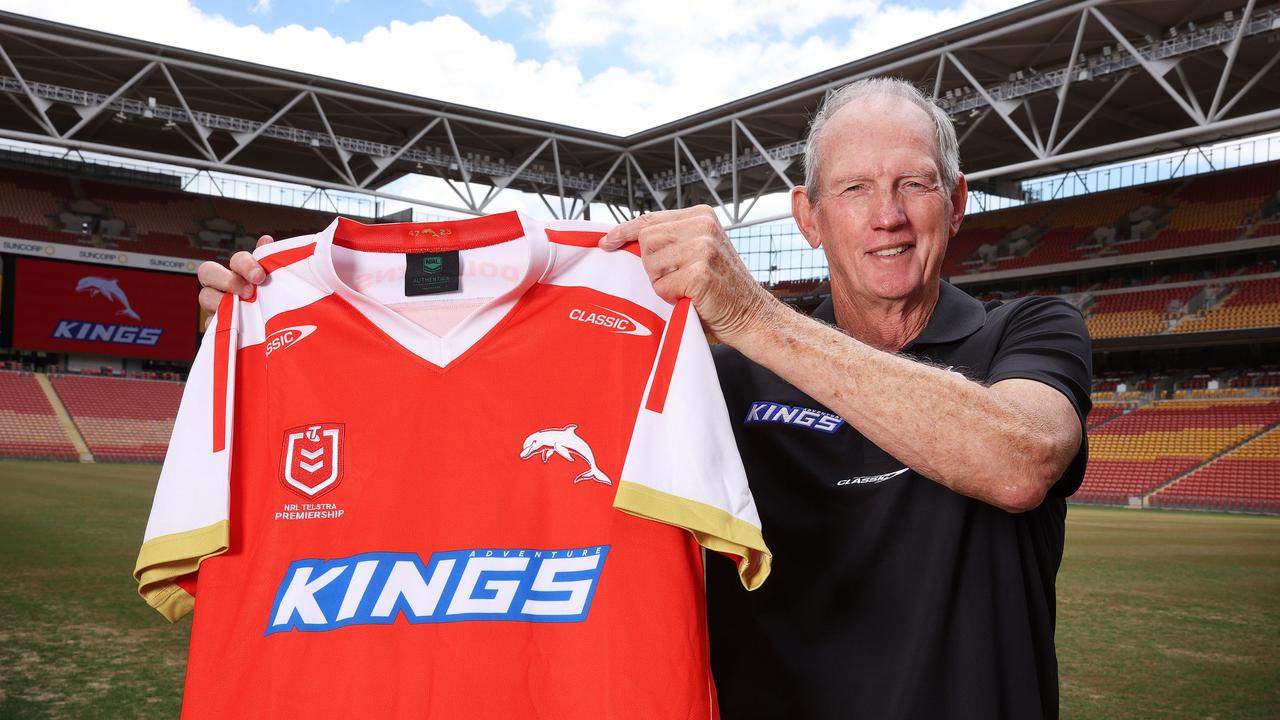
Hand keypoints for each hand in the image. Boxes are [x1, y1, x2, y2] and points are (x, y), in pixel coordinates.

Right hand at [197, 235, 273, 326]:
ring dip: (221, 302)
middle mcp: (224, 286)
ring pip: (204, 296)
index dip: (245, 265)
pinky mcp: (215, 327)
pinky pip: (209, 324)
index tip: (260, 276)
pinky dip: (220, 324)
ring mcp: (216, 305)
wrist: (274, 334)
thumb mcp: (275, 284)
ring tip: (241, 311)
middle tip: (247, 292)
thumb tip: (266, 240)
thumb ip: (269, 263)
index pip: (236, 260)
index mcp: (240, 272)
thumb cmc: (272, 304)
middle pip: (207, 271)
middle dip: (226, 280)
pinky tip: (235, 330)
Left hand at [599, 206, 778, 345]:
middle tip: (675, 278)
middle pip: (646, 240)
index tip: (607, 241)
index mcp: (701, 216)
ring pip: (650, 264)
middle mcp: (703, 226)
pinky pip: (661, 286)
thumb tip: (625, 240)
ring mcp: (703, 248)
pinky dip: (670, 297)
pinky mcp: (700, 273)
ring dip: (661, 282)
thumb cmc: (720, 288)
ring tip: (685, 287)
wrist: (751, 314)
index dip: (624, 231)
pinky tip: (690, 297)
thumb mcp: (698, 252)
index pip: (650, 219)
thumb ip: (672, 240)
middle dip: (651, 265)